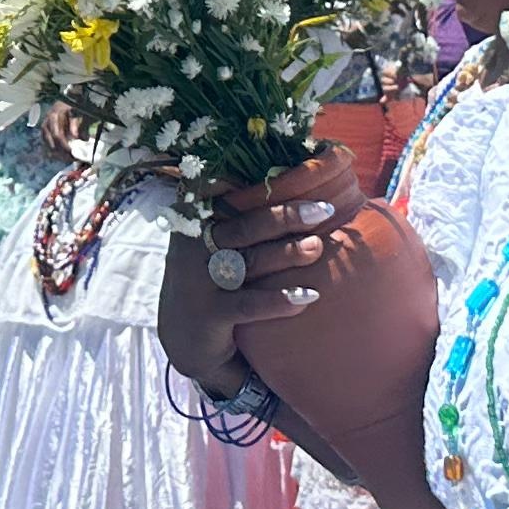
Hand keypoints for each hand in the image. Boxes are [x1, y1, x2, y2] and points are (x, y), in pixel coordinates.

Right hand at [160, 152, 382, 395]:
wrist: (183, 337)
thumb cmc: (213, 275)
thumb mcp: (212, 238)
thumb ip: (239, 210)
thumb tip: (292, 172)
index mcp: (196, 220)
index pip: (223, 190)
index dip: (257, 181)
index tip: (296, 170)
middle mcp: (193, 246)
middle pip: (244, 225)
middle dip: (286, 216)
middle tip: (326, 209)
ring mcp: (198, 281)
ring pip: (249, 262)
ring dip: (287, 253)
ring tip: (318, 247)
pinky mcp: (209, 315)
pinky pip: (248, 305)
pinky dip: (279, 299)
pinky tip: (309, 295)